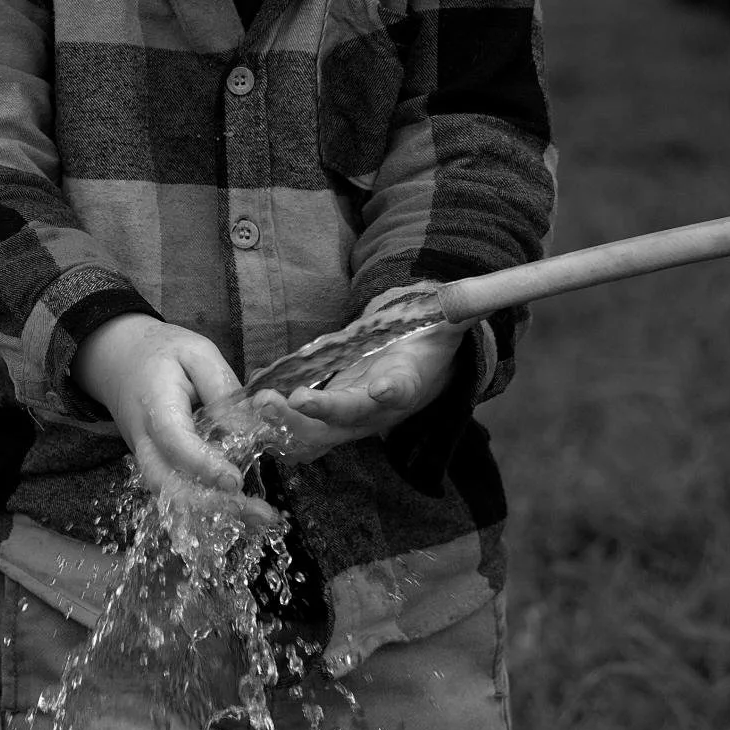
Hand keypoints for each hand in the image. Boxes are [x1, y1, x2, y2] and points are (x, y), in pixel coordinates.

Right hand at [73, 314, 277, 524]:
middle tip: (258, 513)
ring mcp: (145, 455)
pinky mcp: (155, 463)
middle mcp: (143, 439)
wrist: (118, 358)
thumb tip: (245, 428)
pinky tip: (237, 511)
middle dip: (211, 505)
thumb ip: (221, 387)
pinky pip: (174, 491)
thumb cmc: (161, 352)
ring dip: (211, 512)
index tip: (235, 481)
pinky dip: (203, 508)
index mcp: (154, 405)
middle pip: (167, 483)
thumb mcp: (196, 352)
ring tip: (257, 518)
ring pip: (169, 495)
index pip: (174, 442)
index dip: (203, 465)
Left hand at [252, 290, 469, 464]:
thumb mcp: (444, 327)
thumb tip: (478, 295)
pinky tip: (251, 398)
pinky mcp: (326, 418)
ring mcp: (348, 419)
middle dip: (316, 414)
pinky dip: (276, 420)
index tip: (383, 389)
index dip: (392, 392)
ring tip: (260, 403)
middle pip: (346, 421)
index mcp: (406, 385)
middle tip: (283, 400)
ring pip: (317, 434)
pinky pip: (298, 427)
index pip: (401, 391)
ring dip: (287, 423)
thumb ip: (458, 310)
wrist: (418, 375)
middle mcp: (376, 410)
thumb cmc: (425, 348)